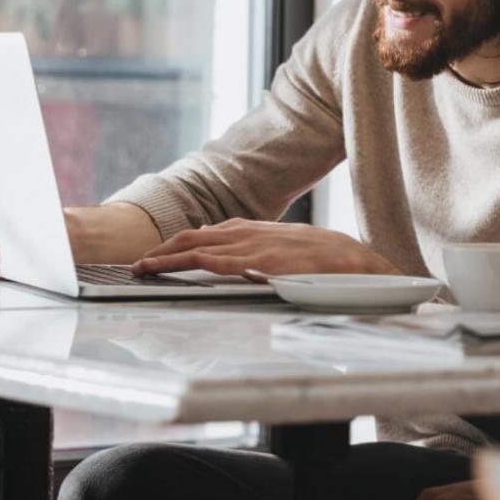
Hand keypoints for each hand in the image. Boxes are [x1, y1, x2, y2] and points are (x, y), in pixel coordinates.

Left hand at [128, 218, 399, 278]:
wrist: (361, 263)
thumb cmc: (326, 262)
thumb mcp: (287, 250)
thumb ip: (255, 249)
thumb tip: (220, 247)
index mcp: (256, 231)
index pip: (206, 234)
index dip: (176, 244)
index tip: (154, 255)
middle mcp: (252, 234)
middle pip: (194, 237)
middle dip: (163, 250)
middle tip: (137, 264)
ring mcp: (258, 248)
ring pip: (201, 247)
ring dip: (168, 257)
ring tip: (143, 268)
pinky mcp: (266, 264)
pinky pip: (224, 262)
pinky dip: (196, 263)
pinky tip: (178, 267)